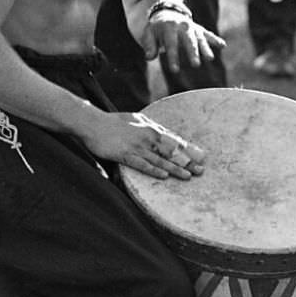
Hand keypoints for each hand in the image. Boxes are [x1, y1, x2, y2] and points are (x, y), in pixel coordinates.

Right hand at [88, 112, 205, 179]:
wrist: (93, 123)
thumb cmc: (115, 122)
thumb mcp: (137, 120)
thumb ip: (151, 127)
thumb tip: (164, 133)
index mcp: (151, 128)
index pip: (174, 140)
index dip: (189, 150)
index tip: (202, 157)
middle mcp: (147, 136)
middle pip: (171, 151)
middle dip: (187, 161)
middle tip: (201, 171)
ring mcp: (136, 146)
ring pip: (160, 159)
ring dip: (175, 169)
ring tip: (188, 176)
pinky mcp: (125, 154)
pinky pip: (142, 164)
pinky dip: (153, 170)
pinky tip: (163, 176)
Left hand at [140, 10, 224, 73]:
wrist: (166, 11)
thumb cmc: (156, 28)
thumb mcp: (148, 33)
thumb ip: (149, 45)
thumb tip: (149, 57)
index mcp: (169, 27)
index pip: (171, 45)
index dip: (173, 57)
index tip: (175, 70)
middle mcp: (182, 26)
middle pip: (188, 41)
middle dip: (192, 53)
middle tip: (196, 65)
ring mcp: (192, 27)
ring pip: (200, 38)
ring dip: (205, 49)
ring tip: (210, 59)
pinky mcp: (199, 29)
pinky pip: (208, 34)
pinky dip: (215, 39)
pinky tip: (223, 45)